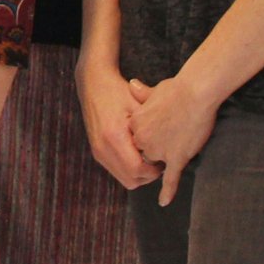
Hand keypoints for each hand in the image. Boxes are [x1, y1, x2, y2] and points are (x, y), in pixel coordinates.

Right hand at [77, 55, 159, 189]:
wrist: (93, 83)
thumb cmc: (118, 91)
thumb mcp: (139, 106)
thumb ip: (152, 129)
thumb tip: (170, 148)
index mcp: (114, 136)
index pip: (138, 169)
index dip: (154, 170)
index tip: (165, 162)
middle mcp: (102, 147)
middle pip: (131, 180)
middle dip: (148, 176)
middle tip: (159, 163)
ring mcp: (97, 151)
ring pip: (124, 178)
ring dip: (139, 174)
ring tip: (149, 158)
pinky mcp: (96, 151)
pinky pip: (116, 170)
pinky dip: (129, 169)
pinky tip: (138, 154)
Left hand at [127, 74, 216, 206]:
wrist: (194, 94)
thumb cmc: (176, 89)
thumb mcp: (153, 91)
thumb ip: (141, 93)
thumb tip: (132, 84)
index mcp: (134, 124)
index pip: (136, 138)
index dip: (146, 136)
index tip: (155, 130)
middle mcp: (142, 140)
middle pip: (145, 151)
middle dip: (154, 148)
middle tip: (169, 136)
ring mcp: (158, 150)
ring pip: (157, 163)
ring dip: (164, 160)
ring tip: (177, 145)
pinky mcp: (177, 158)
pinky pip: (170, 179)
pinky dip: (167, 191)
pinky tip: (163, 202)